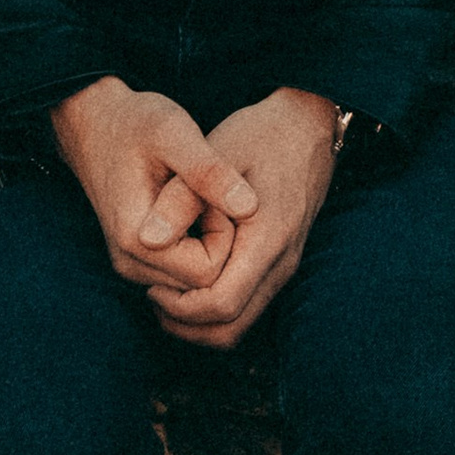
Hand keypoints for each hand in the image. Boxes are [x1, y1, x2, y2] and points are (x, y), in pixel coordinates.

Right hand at [52, 77, 255, 292]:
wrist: (94, 123)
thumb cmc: (136, 123)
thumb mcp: (176, 133)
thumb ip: (210, 173)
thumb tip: (251, 209)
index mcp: (138, 240)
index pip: (209, 272)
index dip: (226, 234)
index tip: (218, 191)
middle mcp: (130, 263)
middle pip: (202, 284)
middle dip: (220, 243)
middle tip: (213, 193)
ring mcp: (130, 265)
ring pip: (194, 282)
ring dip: (210, 245)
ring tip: (201, 198)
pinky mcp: (135, 259)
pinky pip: (182, 272)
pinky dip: (197, 246)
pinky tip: (194, 209)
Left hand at [145, 87, 343, 349]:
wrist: (307, 124)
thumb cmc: (259, 134)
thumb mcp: (215, 154)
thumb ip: (181, 198)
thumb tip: (147, 241)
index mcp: (267, 240)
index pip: (221, 305)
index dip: (179, 307)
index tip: (151, 283)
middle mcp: (281, 263)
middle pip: (230, 330)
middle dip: (184, 323)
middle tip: (152, 294)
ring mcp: (285, 266)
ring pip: (239, 325)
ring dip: (198, 320)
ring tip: (165, 290)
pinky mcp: (281, 262)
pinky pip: (247, 306)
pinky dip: (214, 307)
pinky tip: (189, 278)